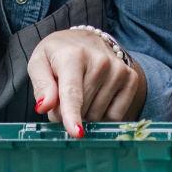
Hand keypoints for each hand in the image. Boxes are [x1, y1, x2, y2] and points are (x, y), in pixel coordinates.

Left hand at [28, 27, 144, 136]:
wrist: (86, 39)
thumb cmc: (58, 54)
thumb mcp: (39, 63)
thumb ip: (41, 85)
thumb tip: (44, 107)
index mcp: (74, 56)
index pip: (72, 92)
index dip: (72, 114)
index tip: (76, 133)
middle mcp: (100, 62)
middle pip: (82, 109)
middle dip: (67, 113)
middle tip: (62, 97)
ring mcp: (118, 70)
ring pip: (97, 115)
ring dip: (85, 113)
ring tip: (81, 93)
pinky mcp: (131, 79)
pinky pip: (115, 115)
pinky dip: (102, 114)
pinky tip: (97, 98)